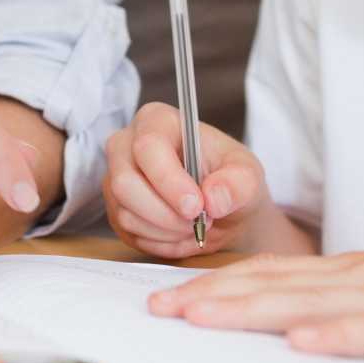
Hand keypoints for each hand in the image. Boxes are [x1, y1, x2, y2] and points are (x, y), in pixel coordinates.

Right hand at [104, 103, 266, 257]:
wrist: (221, 209)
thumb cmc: (229, 180)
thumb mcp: (248, 175)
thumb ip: (238, 183)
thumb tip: (214, 197)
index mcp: (157, 121)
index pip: (148, 146)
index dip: (169, 180)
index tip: (197, 206)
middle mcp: (127, 145)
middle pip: (125, 183)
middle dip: (166, 213)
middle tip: (199, 221)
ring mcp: (115, 178)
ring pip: (126, 213)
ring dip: (167, 230)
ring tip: (195, 226)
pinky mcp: (116, 209)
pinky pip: (128, 233)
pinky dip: (160, 242)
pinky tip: (180, 233)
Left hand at [147, 242, 363, 362]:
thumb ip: (356, 308)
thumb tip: (304, 326)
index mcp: (357, 272)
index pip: (272, 276)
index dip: (217, 285)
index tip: (169, 295)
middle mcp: (363, 278)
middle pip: (273, 286)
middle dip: (210, 297)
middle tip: (156, 308)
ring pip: (306, 303)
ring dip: (248, 310)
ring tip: (198, 317)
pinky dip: (334, 336)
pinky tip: (299, 342)